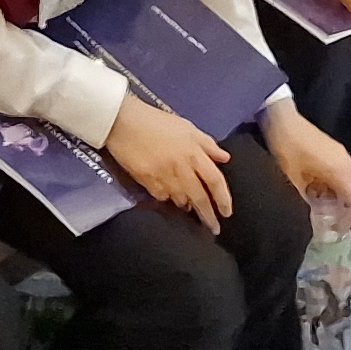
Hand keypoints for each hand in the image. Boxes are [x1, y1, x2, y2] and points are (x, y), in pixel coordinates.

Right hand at [102, 96, 234, 230]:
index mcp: (194, 152)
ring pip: (182, 200)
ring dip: (188, 206)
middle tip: (213, 229)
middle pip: (200, 198)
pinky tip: (169, 198)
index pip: (215, 181)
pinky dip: (168, 199)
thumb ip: (207, 143)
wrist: (123, 121)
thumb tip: (224, 158)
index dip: (223, 199)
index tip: (227, 213)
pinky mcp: (147, 182)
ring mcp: (164, 177)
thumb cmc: (156, 121)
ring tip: (191, 210)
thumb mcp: (186, 127)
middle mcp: (182, 168)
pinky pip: (162, 197)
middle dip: (208, 216)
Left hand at [261, 103, 350, 222]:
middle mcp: (346, 162)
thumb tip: (313, 218)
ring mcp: (342, 154)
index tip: (335, 228)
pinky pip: (349, 173)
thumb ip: (305, 200)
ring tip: (326, 206)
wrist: (279, 116)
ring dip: (347, 198)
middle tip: (337, 220)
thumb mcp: (291, 178)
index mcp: (339, 169)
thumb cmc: (285, 147)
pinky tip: (321, 190)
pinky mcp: (336, 150)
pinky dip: (341, 186)